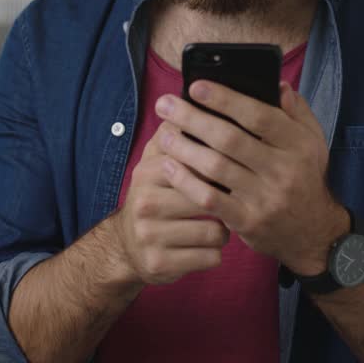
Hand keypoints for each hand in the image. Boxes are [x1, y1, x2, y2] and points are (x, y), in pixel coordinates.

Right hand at [112, 125, 230, 285]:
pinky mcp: (159, 264)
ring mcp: (150, 235)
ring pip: (215, 230)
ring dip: (224, 229)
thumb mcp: (158, 161)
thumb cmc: (155, 196)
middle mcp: (145, 202)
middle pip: (209, 197)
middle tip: (233, 199)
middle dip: (227, 200)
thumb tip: (196, 99)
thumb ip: (177, 134)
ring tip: (218, 224)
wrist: (125, 247)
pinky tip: (208, 247)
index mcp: (149, 171)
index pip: (198, 161)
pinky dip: (215, 252)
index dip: (224, 165)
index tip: (237, 168)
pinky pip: (210, 257)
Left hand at [155, 81, 348, 275]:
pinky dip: (186, 182)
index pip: (258, 116)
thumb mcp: (313, 142)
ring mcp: (265, 198)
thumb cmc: (306, 178)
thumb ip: (297, 112)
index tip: (195, 86)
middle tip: (164, 105)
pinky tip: (169, 168)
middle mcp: (283, 170)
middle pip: (229, 139)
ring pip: (215, 167)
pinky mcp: (248, 221)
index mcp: (298, 144)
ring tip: (162, 134)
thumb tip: (278, 85)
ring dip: (183, 148)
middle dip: (192, 118)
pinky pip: (210, 199)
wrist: (315, 233)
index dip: (225, 99)